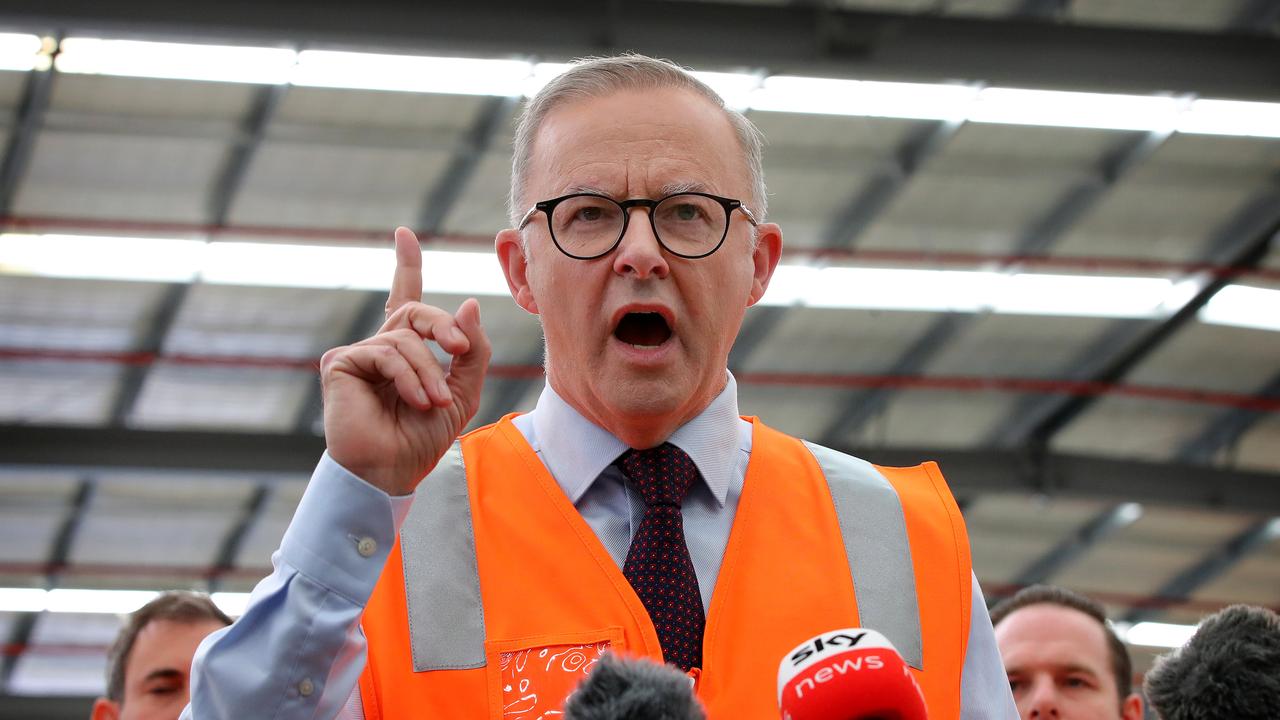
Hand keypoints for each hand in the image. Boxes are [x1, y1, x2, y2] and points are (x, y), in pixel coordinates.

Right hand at [320, 227, 491, 495]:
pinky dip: (408, 377)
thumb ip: (472, 350)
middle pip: (416, 311)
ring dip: (429, 371)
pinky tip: (415, 401)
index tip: (405, 235)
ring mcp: (357, 354)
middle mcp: (379, 346)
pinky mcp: (340, 363)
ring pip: (406, 338)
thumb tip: (469, 304)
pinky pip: (387, 353)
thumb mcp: (464, 391)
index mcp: (405, 351)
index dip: (406, 265)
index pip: (405, 298)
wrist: (394, 470)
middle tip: (462, 352)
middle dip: (445, 328)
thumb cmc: (423, 438)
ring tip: (434, 403)